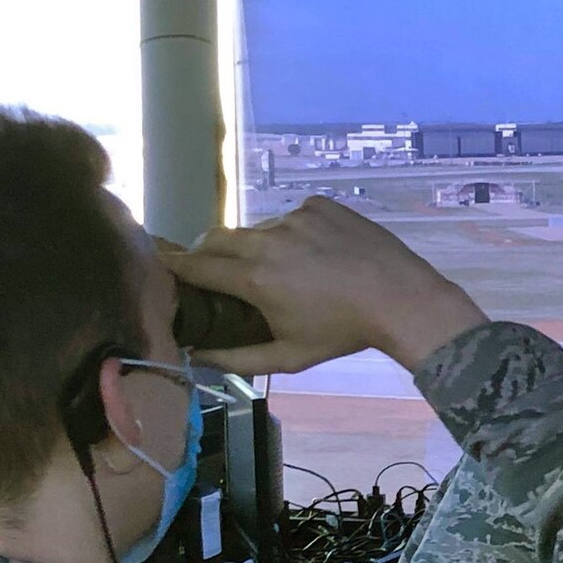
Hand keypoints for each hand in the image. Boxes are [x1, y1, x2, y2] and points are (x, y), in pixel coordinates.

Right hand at [161, 197, 485, 373]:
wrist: (401, 300)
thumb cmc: (342, 333)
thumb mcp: (288, 356)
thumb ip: (236, 359)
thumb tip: (196, 356)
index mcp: (254, 276)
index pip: (195, 266)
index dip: (174, 267)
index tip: (160, 266)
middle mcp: (267, 239)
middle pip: (216, 239)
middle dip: (209, 254)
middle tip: (219, 274)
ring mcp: (294, 216)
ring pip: (257, 228)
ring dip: (257, 246)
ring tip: (287, 271)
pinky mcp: (319, 203)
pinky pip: (291, 216)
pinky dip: (293, 233)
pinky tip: (317, 255)